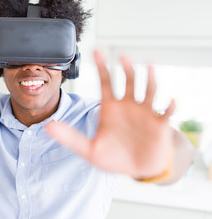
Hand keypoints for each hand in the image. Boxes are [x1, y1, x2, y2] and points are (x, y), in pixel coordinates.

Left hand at [46, 50, 174, 178]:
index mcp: (110, 108)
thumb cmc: (114, 157)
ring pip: (148, 90)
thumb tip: (48, 126)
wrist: (136, 168)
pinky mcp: (159, 124)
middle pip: (127, 81)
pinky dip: (169, 106)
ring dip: (149, 78)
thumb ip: (70, 137)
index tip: (96, 50)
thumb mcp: (89, 149)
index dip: (101, 66)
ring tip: (149, 65)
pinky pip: (166, 112)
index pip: (105, 82)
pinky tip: (171, 101)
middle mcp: (128, 106)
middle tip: (121, 56)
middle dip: (126, 68)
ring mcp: (145, 113)